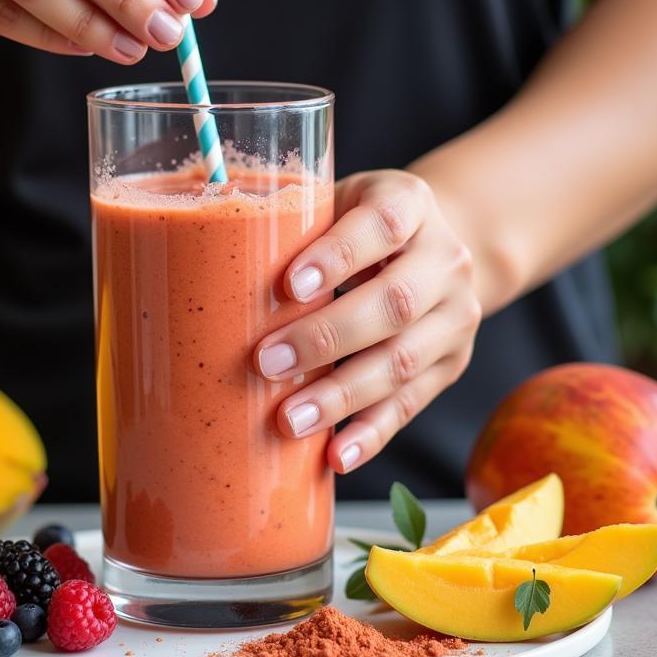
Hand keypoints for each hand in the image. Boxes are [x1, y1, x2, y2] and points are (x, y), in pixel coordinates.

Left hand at [254, 170, 481, 472]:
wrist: (436, 247)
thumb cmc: (358, 225)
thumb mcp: (334, 202)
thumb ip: (290, 223)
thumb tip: (202, 251)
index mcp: (409, 203)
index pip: (381, 224)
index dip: (337, 255)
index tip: (289, 285)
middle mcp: (444, 258)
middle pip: (395, 302)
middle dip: (328, 338)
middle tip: (266, 363)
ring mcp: (455, 315)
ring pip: (403, 361)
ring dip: (342, 396)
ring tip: (289, 419)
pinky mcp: (450, 364)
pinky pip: (412, 403)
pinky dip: (371, 432)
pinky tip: (335, 455)